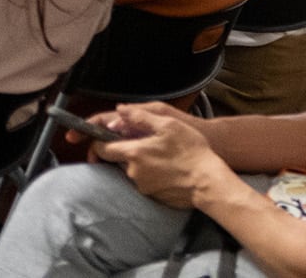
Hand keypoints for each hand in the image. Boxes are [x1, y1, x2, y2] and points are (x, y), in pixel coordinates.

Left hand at [95, 104, 230, 210]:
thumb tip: (120, 110)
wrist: (206, 182)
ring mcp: (141, 186)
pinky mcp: (151, 196)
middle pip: (117, 159)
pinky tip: (168, 168)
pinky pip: (145, 181)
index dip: (99, 141)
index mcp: (134, 153)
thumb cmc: (190, 151)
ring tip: (163, 155)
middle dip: (126, 150)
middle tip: (146, 142)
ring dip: (141, 162)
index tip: (105, 135)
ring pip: (132, 170)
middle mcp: (133, 172)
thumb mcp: (168, 125)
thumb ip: (140, 117)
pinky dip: (152, 173)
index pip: (101, 148)